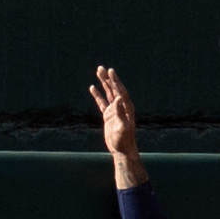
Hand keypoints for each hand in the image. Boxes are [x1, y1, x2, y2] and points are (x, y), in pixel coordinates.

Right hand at [89, 65, 145, 186]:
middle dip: (108, 78)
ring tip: (98, 72)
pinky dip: (97, 95)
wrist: (122, 150)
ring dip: (103, 83)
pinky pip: (102, 103)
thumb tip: (119, 99)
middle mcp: (122, 107)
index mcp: (127, 108)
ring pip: (108, 93)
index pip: (120, 91)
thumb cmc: (124, 140)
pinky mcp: (109, 116)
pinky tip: (92, 87)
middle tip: (101, 68)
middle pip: (114, 89)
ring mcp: (115, 110)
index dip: (115, 81)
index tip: (110, 71)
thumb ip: (121, 113)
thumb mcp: (122, 127)